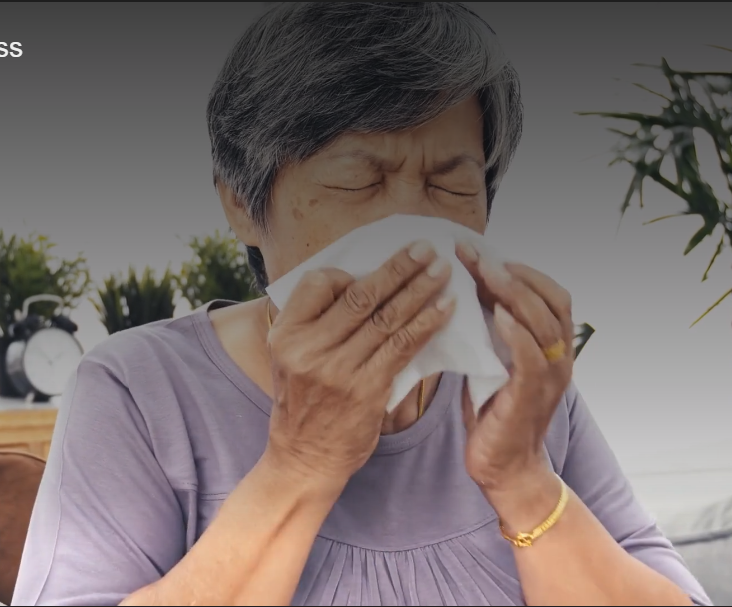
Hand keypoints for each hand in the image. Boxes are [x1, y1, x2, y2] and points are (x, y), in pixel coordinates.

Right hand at [263, 241, 456, 491]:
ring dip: (420, 290)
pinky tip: (445, 309)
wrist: (305, 458)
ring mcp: (338, 370)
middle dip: (398, 268)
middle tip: (425, 248)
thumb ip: (317, 323)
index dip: (350, 273)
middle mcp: (308, 348)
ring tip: (442, 270)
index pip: (319, 283)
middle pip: (360, 296)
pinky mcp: (366, 390)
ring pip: (386, 318)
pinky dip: (426, 324)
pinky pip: (402, 347)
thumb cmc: (304, 402)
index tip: (377, 270)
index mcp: (286, 334)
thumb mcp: (291, 358)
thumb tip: (364, 283)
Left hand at [454, 241, 573, 517]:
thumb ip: (491, 331)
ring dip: (512, 292)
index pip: (551, 292)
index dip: (521, 267)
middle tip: (473, 251)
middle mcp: (560, 357)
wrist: (505, 468)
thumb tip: (463, 289)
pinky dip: (516, 333)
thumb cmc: (495, 412)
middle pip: (549, 298)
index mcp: (552, 346)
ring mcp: (550, 378)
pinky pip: (532, 359)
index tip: (482, 250)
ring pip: (543, 322)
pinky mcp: (531, 399)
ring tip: (482, 270)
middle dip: (510, 270)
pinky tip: (496, 315)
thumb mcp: (494, 361)